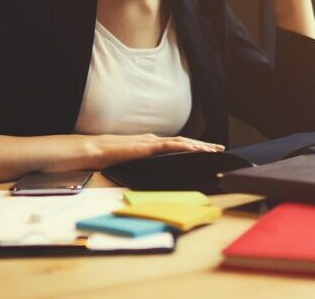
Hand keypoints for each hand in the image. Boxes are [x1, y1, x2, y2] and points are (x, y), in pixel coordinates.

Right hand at [87, 134, 224, 168]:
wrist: (94, 150)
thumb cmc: (107, 158)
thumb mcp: (129, 163)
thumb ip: (140, 166)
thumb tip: (150, 175)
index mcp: (149, 144)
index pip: (176, 144)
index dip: (192, 147)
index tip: (207, 151)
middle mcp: (153, 140)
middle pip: (183, 141)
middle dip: (203, 145)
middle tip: (220, 149)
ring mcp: (151, 141)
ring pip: (181, 142)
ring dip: (199, 145)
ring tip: (214, 150)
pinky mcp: (148, 146)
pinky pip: (172, 145)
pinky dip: (187, 147)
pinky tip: (198, 150)